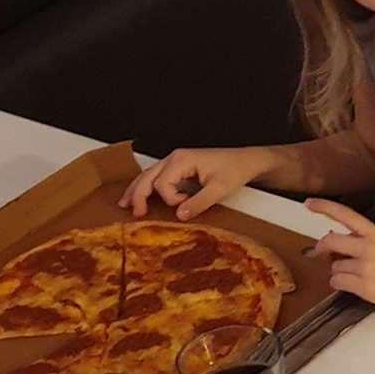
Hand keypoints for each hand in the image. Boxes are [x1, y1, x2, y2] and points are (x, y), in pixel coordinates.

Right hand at [119, 148, 274, 220]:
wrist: (248, 161)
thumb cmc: (235, 169)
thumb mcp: (219, 189)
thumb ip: (199, 203)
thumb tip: (179, 215)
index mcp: (182, 160)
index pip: (162, 183)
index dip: (171, 199)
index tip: (186, 204)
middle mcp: (175, 158)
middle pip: (147, 177)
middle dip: (138, 195)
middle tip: (135, 212)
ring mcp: (176, 161)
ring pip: (149, 176)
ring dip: (138, 190)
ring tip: (126, 204)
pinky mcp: (180, 167)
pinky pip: (157, 177)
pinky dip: (147, 187)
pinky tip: (139, 196)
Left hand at [305, 198, 374, 311]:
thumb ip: (366, 241)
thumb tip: (343, 243)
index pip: (346, 214)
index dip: (325, 207)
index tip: (310, 204)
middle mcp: (368, 247)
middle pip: (330, 241)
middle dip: (322, 248)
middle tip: (321, 252)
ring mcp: (364, 266)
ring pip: (333, 266)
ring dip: (339, 272)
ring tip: (358, 275)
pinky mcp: (362, 285)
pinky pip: (336, 282)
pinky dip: (341, 284)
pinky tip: (357, 285)